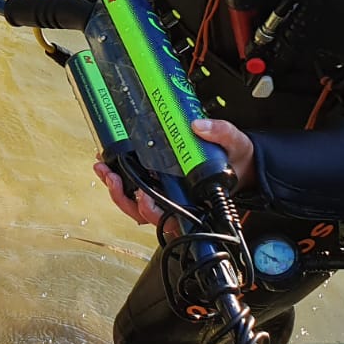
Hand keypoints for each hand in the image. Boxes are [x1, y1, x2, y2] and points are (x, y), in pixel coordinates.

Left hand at [93, 119, 256, 229]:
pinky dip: (120, 180)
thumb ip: (221, 134)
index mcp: (195, 201)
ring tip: (104, 169)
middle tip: (112, 177)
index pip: (170, 216)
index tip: (141, 195)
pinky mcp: (157, 185)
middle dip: (122, 197)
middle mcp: (177, 203)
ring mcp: (165, 196)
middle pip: (143, 213)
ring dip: (116, 189)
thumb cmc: (236, 161)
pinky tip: (111, 165)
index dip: (151, 210)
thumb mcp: (235, 144)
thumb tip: (199, 127)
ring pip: (135, 204)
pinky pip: (134, 190)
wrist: (238, 161)